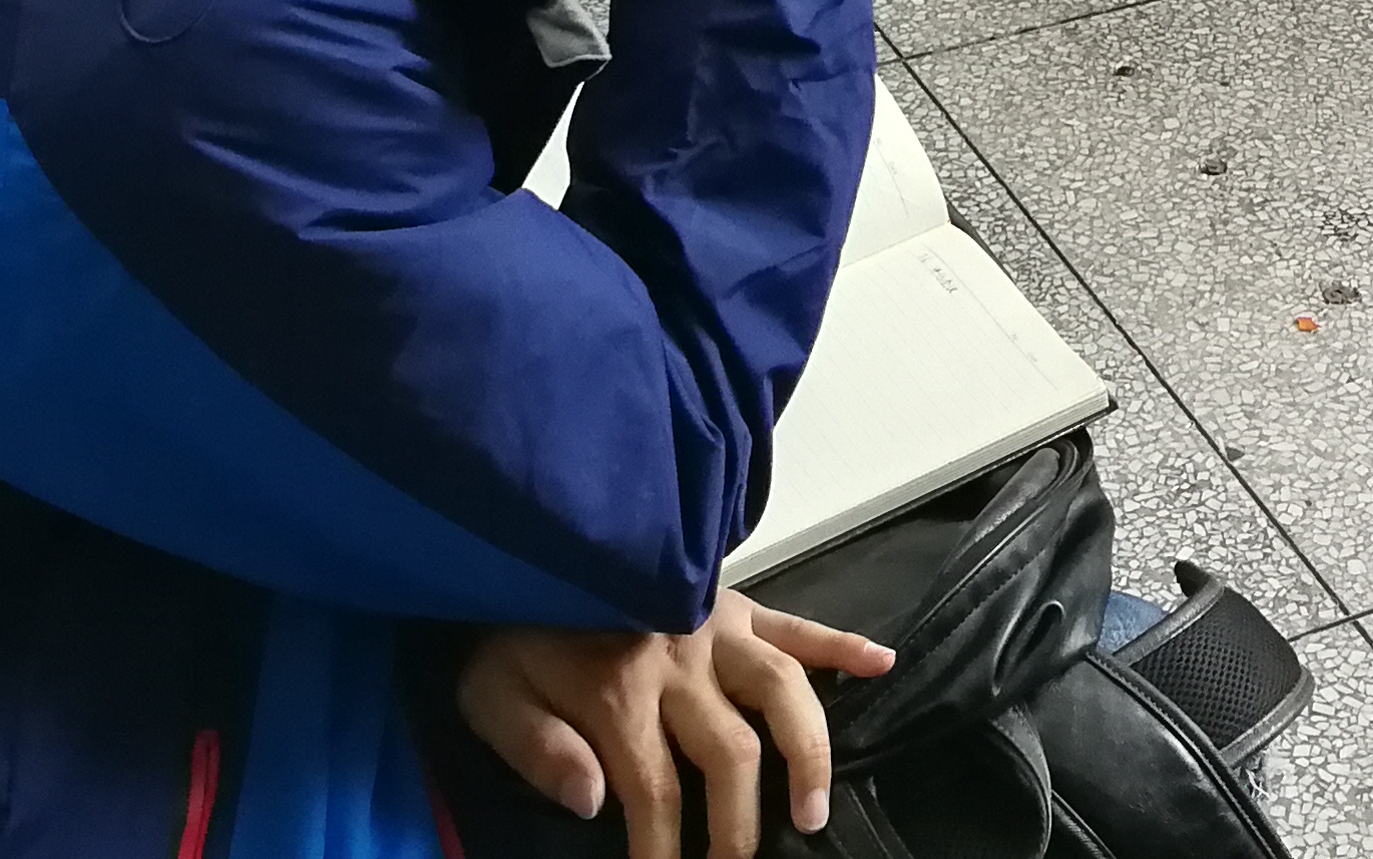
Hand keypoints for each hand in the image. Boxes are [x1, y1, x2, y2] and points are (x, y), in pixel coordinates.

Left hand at [459, 598, 894, 858]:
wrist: (528, 545)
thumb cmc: (510, 631)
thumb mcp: (490, 694)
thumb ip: (536, 748)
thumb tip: (594, 801)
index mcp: (617, 690)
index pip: (654, 790)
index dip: (662, 849)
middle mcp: (679, 660)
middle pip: (729, 752)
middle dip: (739, 825)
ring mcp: (716, 627)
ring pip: (782, 690)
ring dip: (805, 752)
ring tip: (814, 811)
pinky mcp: (736, 603)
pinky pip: (796, 623)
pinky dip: (841, 645)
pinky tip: (882, 664)